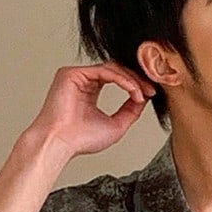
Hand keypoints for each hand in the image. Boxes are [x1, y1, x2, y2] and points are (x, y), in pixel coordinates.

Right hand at [26, 63, 156, 158]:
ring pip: (111, 68)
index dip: (135, 85)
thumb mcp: (116, 126)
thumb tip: (143, 99)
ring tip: (142, 94)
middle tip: (151, 90)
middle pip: (116, 70)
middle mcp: (83, 81)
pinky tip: (132, 91)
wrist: (60, 143)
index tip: (151, 94)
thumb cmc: (81, 140)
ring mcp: (76, 76)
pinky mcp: (72, 73)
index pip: (117, 80)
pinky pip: (103, 70)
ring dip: (131, 80)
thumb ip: (130, 111)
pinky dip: (121, 80)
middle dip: (136, 80)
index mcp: (90, 92)